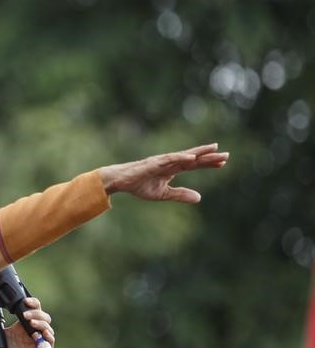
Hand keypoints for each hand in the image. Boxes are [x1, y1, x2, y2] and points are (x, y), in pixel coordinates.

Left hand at [0, 297, 53, 347]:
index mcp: (19, 326)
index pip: (31, 309)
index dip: (31, 302)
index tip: (25, 301)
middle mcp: (29, 332)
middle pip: (42, 316)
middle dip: (36, 312)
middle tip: (25, 315)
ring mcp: (35, 342)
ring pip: (47, 327)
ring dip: (42, 322)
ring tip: (31, 323)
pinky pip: (49, 343)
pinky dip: (48, 337)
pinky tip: (40, 334)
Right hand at [97, 143, 227, 202]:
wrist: (120, 182)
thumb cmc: (139, 185)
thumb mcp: (163, 194)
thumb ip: (180, 194)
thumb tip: (200, 198)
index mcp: (172, 169)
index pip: (194, 165)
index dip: (208, 164)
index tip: (223, 163)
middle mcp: (170, 163)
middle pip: (193, 158)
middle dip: (209, 157)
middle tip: (226, 155)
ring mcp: (163, 161)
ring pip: (184, 155)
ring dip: (199, 153)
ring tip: (214, 149)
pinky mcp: (154, 163)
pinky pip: (170, 159)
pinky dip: (181, 157)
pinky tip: (192, 158)